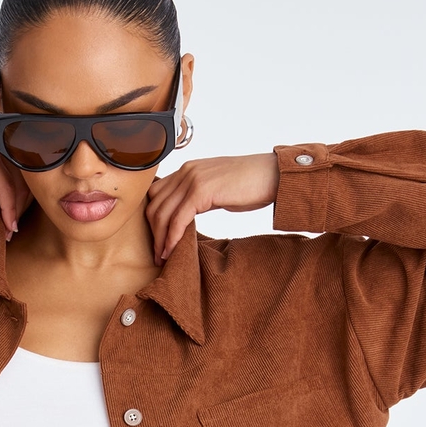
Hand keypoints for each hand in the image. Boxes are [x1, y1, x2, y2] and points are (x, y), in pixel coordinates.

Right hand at [0, 105, 31, 235]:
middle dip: (21, 208)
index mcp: (4, 137)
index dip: (23, 197)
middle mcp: (5, 138)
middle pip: (26, 179)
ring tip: (10, 231)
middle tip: (13, 230)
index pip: (24, 171)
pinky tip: (6, 222)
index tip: (15, 219)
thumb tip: (3, 190)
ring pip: (18, 184)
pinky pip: (4, 185)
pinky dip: (7, 207)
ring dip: (15, 212)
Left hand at [146, 154, 279, 263]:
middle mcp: (186, 171)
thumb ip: (198, 197)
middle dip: (153, 232)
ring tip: (162, 257)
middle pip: (154, 204)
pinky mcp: (201, 191)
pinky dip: (171, 237)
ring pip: (162, 213)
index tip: (158, 240)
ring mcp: (192, 179)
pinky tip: (171, 251)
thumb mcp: (216, 189)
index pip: (157, 194)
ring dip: (160, 239)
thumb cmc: (250, 185)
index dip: (153, 219)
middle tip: (157, 255)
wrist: (273, 175)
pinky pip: (178, 219)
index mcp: (188, 169)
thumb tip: (186, 217)